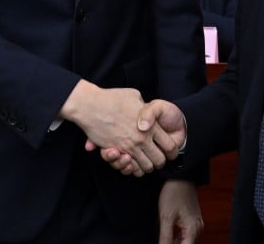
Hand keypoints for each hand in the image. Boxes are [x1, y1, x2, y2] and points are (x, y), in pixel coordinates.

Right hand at [61, 81, 176, 172]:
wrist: (91, 106)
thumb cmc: (112, 98)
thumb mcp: (134, 95)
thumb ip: (143, 106)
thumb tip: (146, 110)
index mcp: (150, 126)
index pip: (169, 145)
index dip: (172, 150)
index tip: (169, 149)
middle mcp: (142, 139)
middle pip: (159, 160)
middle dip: (160, 161)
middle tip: (157, 157)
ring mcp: (129, 147)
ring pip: (146, 167)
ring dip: (147, 166)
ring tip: (145, 161)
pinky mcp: (116, 152)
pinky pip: (130, 168)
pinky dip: (133, 168)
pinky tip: (133, 163)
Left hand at [158, 179, 202, 243]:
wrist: (180, 176)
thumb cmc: (174, 193)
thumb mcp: (166, 217)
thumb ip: (165, 237)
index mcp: (193, 229)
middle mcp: (197, 228)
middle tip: (163, 242)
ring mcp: (196, 223)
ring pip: (186, 241)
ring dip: (175, 243)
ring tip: (164, 240)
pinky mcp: (192, 219)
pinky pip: (186, 234)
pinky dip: (177, 238)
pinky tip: (169, 237)